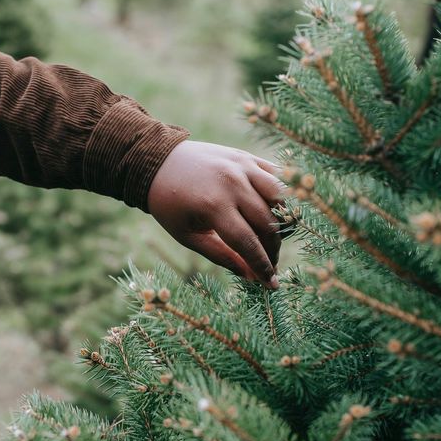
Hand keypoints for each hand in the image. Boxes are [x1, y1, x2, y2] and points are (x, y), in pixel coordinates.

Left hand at [147, 141, 283, 287]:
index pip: (248, 243)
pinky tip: (276, 212)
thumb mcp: (188, 236)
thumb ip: (221, 256)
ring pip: (280, 198)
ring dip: (282, 222)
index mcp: (213, 206)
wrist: (158, 163)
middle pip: (268, 224)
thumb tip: (252, 277)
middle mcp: (232, 184)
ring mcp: (242, 167)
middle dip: (273, 250)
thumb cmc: (170, 205)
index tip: (271, 283)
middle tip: (271, 264)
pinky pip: (276, 177)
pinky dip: (282, 195)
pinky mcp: (247, 156)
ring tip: (273, 238)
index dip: (262, 266)